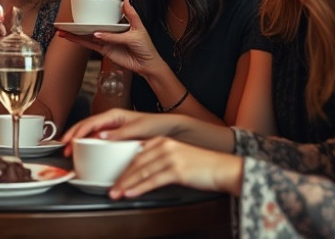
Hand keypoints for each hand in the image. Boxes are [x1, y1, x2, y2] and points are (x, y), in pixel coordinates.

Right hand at [58, 0, 163, 75]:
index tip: (81, 9)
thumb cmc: (146, 47)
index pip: (103, 17)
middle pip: (91, 26)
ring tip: (61, 30)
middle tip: (65, 20)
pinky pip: (90, 45)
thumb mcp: (139, 28)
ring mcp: (105, 41)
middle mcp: (109, 32)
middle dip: (78, 24)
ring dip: (74, 33)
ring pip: (87, 36)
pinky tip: (71, 38)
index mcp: (118, 24)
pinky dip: (79, 42)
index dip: (93, 14)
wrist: (147, 65)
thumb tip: (124, 0)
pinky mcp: (104, 51)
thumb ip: (129, 16)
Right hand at [62, 108, 182, 154]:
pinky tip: (84, 151)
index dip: (77, 131)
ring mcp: (112, 129)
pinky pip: (98, 139)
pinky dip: (88, 144)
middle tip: (64, 147)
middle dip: (73, 135)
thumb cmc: (156, 124)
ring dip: (78, 140)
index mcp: (114, 115)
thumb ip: (120, 132)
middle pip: (86, 126)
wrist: (170, 129)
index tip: (69, 140)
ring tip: (70, 150)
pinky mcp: (116, 138)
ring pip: (90, 133)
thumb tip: (101, 136)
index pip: (90, 122)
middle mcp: (111, 121)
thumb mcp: (139, 128)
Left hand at [107, 137, 243, 198]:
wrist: (224, 169)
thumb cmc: (203, 166)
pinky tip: (130, 193)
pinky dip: (138, 188)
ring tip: (115, 193)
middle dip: (121, 177)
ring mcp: (171, 157)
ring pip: (141, 172)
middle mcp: (165, 146)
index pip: (137, 154)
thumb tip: (143, 170)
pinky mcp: (177, 170)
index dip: (123, 166)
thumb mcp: (178, 156)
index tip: (114, 175)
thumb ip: (161, 158)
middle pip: (136, 163)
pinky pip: (152, 180)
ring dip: (126, 185)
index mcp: (163, 141)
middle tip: (110, 188)